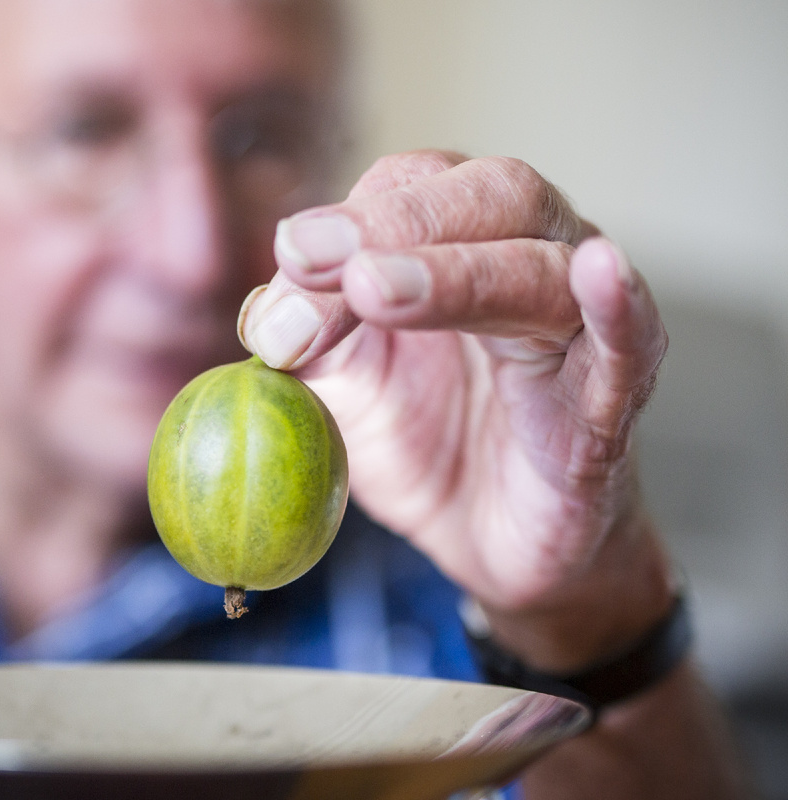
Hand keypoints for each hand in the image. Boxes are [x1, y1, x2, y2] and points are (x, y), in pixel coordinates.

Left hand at [240, 151, 675, 669]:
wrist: (490, 540)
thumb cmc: (424, 441)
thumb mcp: (344, 388)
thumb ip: (309, 343)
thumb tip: (265, 317)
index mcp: (457, 239)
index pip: (407, 191)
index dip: (348, 220)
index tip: (289, 256)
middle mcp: (531, 255)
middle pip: (486, 198)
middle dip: (395, 223)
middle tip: (314, 255)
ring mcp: (578, 325)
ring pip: (539, 268)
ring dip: (455, 272)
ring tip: (374, 288)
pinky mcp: (611, 400)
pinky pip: (628, 347)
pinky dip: (616, 309)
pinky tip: (598, 272)